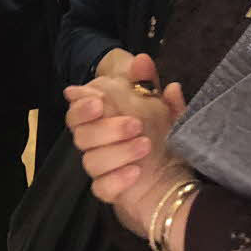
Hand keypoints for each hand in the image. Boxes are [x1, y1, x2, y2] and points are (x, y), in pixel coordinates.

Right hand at [64, 53, 188, 227]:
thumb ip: (149, 83)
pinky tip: (135, 172)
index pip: (76, 111)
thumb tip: (141, 60)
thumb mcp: (161, 105)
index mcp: (102, 119)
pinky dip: (117, 180)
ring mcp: (102, 168)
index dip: (81, 106)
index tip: (98, 102)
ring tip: (146, 146)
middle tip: (135, 124)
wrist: (174, 176)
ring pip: (91, 162)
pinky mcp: (110, 191)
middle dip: (106, 128)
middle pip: (81, 136)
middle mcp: (97, 143)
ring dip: (118, 152)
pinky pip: (102, 188)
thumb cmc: (161, 135)